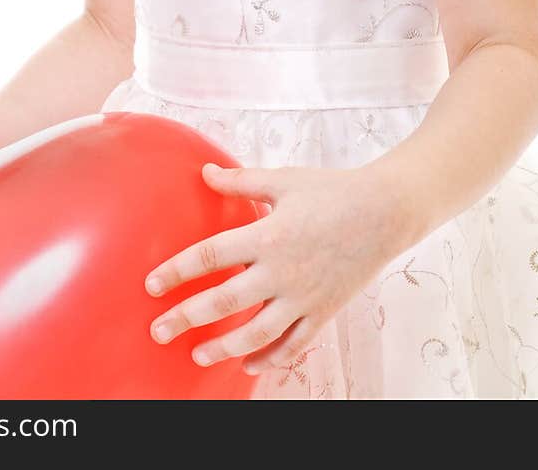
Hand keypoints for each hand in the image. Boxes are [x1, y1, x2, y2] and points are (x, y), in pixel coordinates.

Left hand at [144, 159, 402, 374]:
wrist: (386, 212)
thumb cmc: (332, 190)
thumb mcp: (284, 179)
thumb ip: (241, 181)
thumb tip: (205, 173)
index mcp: (267, 235)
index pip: (210, 257)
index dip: (177, 271)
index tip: (151, 285)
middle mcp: (282, 272)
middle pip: (224, 302)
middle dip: (187, 319)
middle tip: (158, 331)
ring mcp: (303, 297)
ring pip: (257, 333)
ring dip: (224, 348)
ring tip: (197, 354)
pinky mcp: (323, 311)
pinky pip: (294, 344)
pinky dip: (271, 358)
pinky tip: (250, 364)